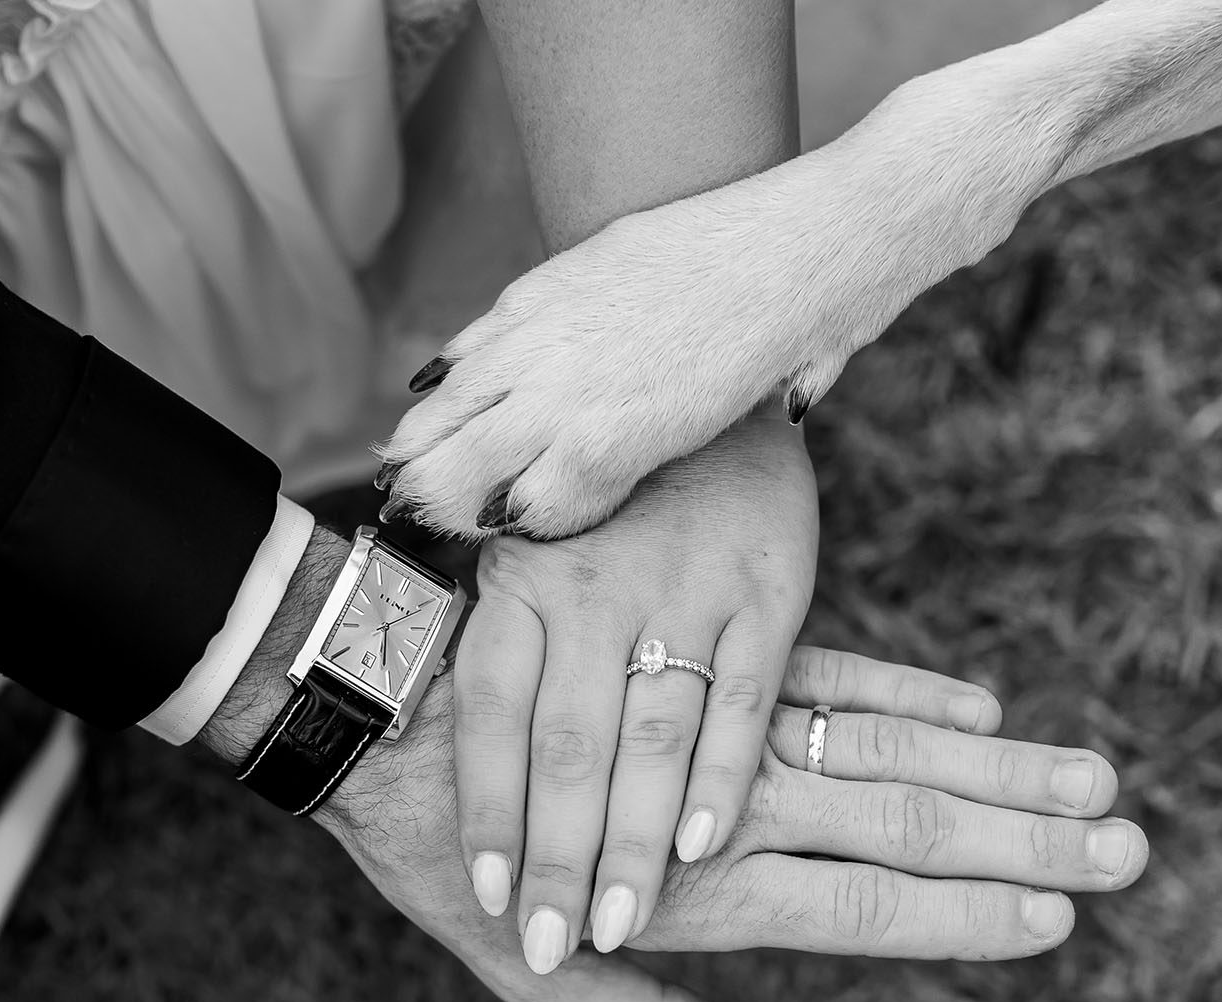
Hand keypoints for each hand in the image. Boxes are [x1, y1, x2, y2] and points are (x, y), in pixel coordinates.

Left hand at [314, 645, 1148, 1001]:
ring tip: (1093, 780)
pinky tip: (978, 702)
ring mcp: (722, 729)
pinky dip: (900, 690)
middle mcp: (731, 808)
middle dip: (1025, 841)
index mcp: (701, 891)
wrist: (370, 707)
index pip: (868, 906)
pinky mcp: (697, 666)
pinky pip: (818, 676)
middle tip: (1132, 850)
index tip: (1062, 918)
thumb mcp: (523, 971)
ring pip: (886, 749)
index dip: (970, 913)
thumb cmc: (441, 857)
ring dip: (998, 768)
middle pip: (906, 825)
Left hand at [374, 58, 1044, 540]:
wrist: (818, 239)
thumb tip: (576, 348)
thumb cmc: (750, 252)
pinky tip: (524, 542)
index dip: (434, 417)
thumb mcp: (638, 265)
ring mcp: (575, 384)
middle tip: (402, 505)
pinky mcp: (619, 431)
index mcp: (549, 295)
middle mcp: (545, 337)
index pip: (463, 365)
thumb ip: (599, 311)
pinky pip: (550, 498)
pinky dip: (536, 523)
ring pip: (476, 462)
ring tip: (437, 531)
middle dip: (424, 466)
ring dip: (457, 502)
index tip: (408, 447)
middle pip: (450, 417)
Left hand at [452, 418, 817, 973]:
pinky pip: (741, 699)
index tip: (487, 898)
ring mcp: (682, 589)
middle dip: (558, 858)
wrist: (697, 380)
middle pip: (569, 745)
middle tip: (551, 945)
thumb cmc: (594, 502)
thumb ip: (494, 644)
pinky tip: (701, 850)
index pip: (493, 714)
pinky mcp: (764, 590)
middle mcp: (594, 588)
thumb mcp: (525, 547)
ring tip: (615, 926)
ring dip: (632, 843)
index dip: (490, 811)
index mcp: (522, 581)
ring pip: (650, 736)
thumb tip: (419, 740)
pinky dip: (721, 778)